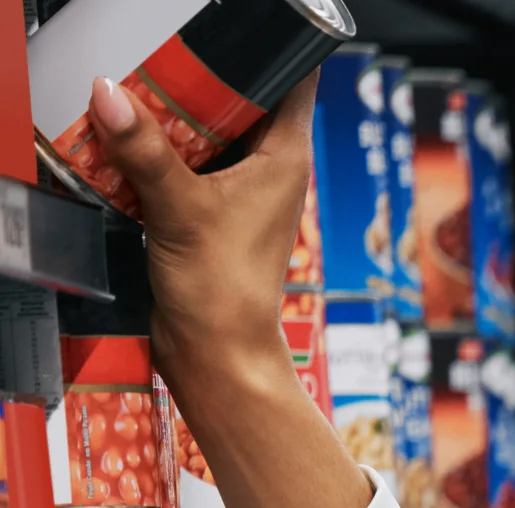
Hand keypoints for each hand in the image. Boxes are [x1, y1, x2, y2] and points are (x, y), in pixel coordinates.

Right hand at [83, 73, 371, 507]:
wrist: (217, 355)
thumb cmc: (225, 291)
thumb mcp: (181, 207)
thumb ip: (144, 148)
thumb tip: (109, 92)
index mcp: (286, 158)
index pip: (292, 79)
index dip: (271, 46)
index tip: (232, 25)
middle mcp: (270, 170)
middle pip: (239, 98)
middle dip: (200, 76)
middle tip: (157, 54)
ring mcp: (239, 191)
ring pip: (207, 131)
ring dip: (173, 114)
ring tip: (135, 91)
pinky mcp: (208, 212)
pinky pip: (183, 163)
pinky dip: (156, 149)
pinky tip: (125, 142)